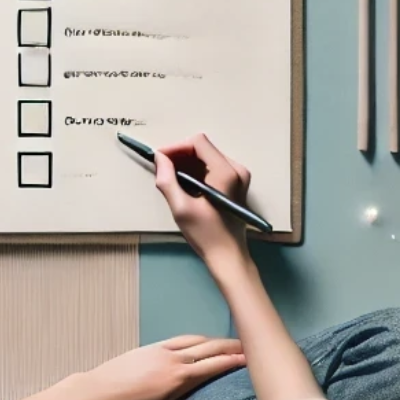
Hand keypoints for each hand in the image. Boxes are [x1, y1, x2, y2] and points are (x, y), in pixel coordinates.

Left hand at [70, 335, 247, 399]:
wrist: (97, 391)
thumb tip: (196, 397)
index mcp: (179, 379)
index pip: (213, 366)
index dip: (233, 362)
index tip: (249, 359)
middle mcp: (174, 360)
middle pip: (208, 348)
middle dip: (229, 347)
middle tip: (247, 346)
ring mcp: (161, 350)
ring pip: (194, 340)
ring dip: (213, 341)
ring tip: (227, 344)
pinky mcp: (150, 347)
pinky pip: (179, 340)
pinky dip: (194, 339)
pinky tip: (198, 342)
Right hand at [152, 133, 252, 271]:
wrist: (229, 257)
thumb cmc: (207, 235)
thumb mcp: (181, 208)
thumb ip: (167, 180)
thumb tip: (159, 159)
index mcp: (226, 172)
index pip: (198, 142)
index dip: (176, 148)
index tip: (160, 160)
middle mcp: (237, 169)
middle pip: (203, 148)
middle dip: (180, 156)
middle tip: (163, 171)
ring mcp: (239, 176)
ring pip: (207, 157)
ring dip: (187, 164)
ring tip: (172, 180)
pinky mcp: (236, 184)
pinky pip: (212, 168)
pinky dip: (196, 172)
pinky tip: (185, 186)